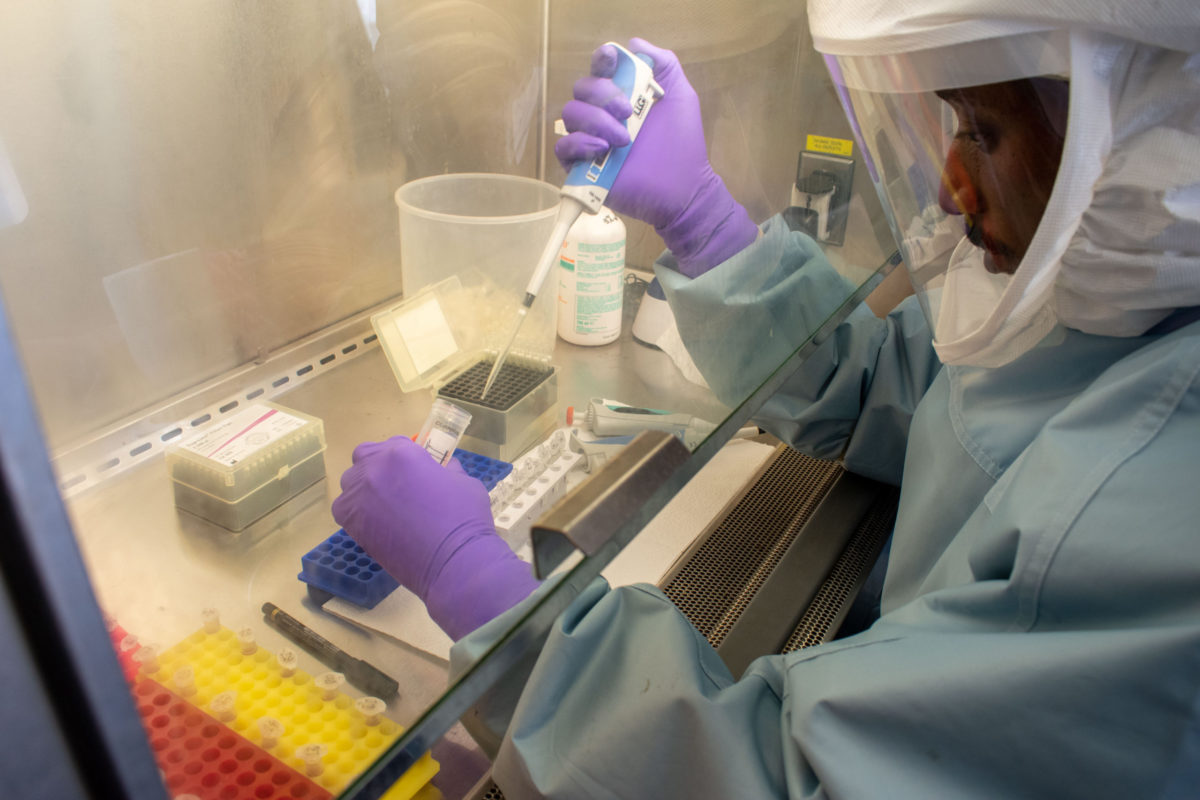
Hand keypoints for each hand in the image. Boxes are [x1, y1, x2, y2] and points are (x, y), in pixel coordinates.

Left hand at [331, 436, 538, 638]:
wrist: (453, 561)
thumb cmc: (465, 518)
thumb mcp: (464, 482)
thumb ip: (447, 470)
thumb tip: (443, 470)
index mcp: (403, 453)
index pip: (394, 443)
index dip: (405, 456)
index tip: (413, 471)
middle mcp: (375, 468)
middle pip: (365, 456)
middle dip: (378, 465)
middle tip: (395, 484)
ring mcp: (359, 496)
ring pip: (351, 483)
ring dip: (364, 489)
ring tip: (385, 507)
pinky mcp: (351, 523)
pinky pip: (345, 509)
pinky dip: (356, 513)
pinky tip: (376, 524)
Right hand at [556, 37, 757, 276]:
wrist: (682, 188)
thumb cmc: (682, 143)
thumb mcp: (680, 96)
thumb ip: (664, 65)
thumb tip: (634, 43)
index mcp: (623, 95)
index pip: (600, 69)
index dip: (601, 60)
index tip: (610, 60)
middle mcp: (603, 114)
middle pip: (581, 88)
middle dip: (602, 95)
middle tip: (627, 113)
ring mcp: (591, 140)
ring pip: (570, 114)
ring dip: (596, 121)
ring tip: (623, 140)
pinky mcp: (582, 167)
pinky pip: (563, 147)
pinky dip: (579, 143)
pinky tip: (602, 150)